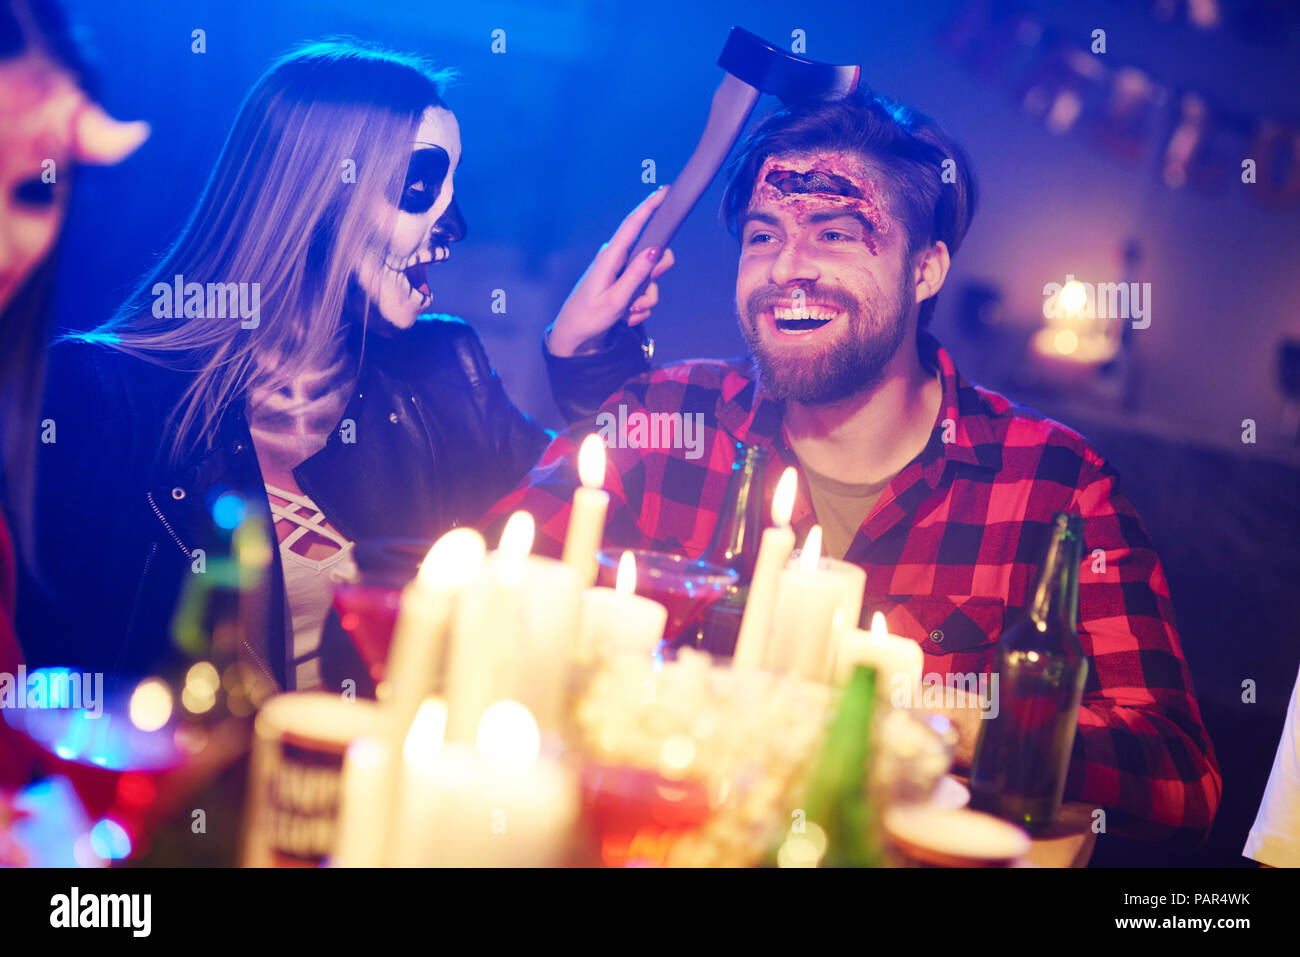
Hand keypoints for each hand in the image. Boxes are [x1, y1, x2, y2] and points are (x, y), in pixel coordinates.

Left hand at [547, 187, 676, 356]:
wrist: (574, 338)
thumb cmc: (589, 318)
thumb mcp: (616, 300)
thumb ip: (637, 275)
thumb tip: (655, 250)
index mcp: (610, 258)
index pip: (633, 224)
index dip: (649, 206)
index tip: (665, 190)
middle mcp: (616, 260)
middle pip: (652, 252)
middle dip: (656, 275)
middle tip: (644, 296)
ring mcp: (620, 272)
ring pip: (651, 277)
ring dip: (646, 298)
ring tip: (629, 313)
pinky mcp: (622, 285)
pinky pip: (644, 290)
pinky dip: (640, 306)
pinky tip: (627, 317)